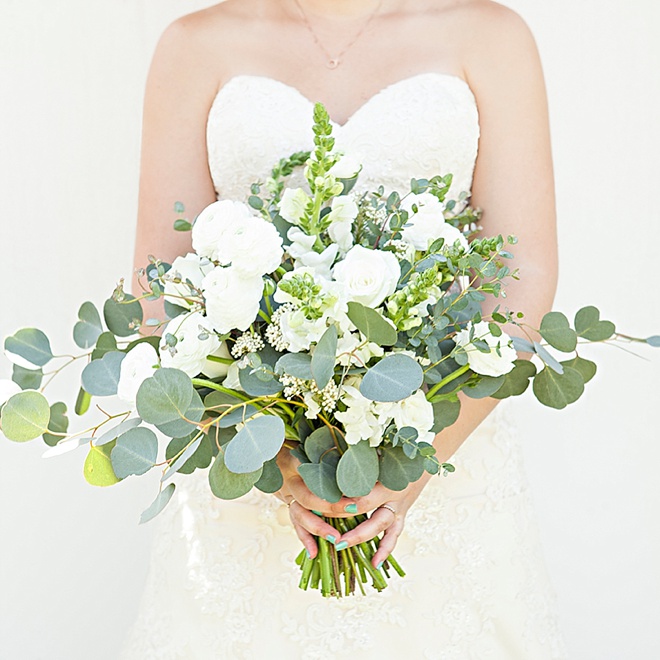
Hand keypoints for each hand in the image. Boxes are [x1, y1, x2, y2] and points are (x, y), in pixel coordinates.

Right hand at [275, 445, 361, 559]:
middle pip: (307, 497)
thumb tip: (352, 448)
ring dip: (317, 528)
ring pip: (299, 515)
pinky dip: (305, 539)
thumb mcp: (311, 443)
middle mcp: (289, 480)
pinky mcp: (289, 506)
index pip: (312, 470)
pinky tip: (314, 553)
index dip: (331, 476)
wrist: (273, 456)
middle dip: (329, 506)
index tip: (352, 486)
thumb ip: (327, 446)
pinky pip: (295, 525)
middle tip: (353, 509)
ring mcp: (286, 495)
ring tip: (336, 538)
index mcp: (295, 461)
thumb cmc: (301, 447)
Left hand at [275, 445, 429, 565]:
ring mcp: (399, 507)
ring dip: (363, 539)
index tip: (326, 508)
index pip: (364, 498)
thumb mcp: (379, 450)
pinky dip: (385, 550)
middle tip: (333, 537)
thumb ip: (359, 457)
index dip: (346, 505)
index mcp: (388, 480)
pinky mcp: (401, 514)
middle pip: (372, 517)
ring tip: (343, 548)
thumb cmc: (397, 450)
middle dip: (352, 528)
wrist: (425, 457)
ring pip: (381, 528)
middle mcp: (394, 496)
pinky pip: (393, 535)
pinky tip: (375, 564)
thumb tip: (329, 453)